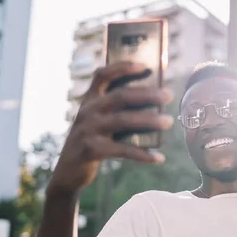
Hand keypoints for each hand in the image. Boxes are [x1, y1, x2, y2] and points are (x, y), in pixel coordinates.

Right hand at [49, 62, 173, 194]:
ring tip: (168, 122)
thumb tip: (153, 102)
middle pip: (121, 96)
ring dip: (149, 120)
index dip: (123, 67)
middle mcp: (88, 111)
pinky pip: (123, 150)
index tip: (145, 66)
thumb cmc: (92, 141)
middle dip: (147, 94)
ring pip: (123, 120)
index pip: (103, 75)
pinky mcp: (92, 150)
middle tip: (168, 95)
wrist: (68, 170)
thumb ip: (118, 110)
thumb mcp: (99, 121)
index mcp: (90, 100)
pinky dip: (143, 154)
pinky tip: (158, 158)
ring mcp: (88, 130)